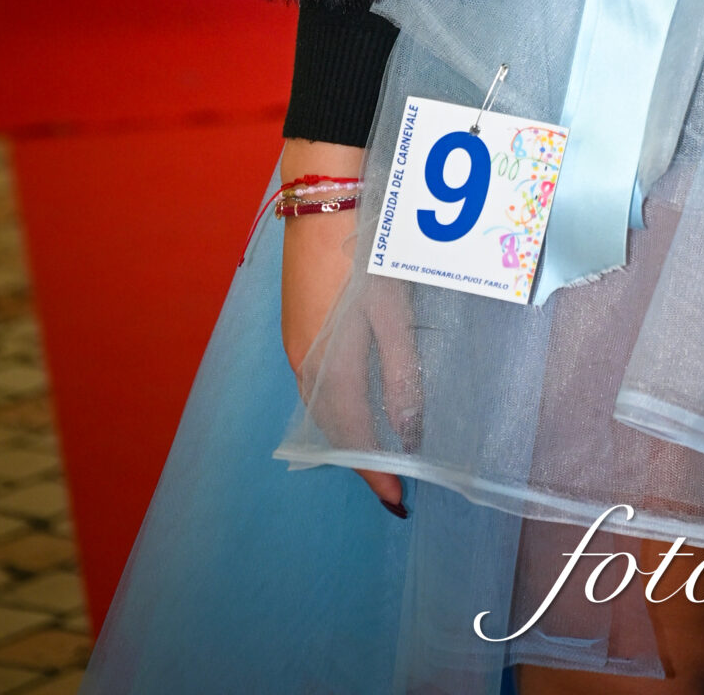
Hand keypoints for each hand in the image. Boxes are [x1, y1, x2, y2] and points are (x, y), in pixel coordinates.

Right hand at [279, 140, 420, 513]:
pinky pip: (315, 379)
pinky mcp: (298, 321)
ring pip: (322, 402)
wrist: (323, 202)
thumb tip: (407, 433)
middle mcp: (304, 364)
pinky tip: (355, 398)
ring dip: (347, 428)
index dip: (374, 472)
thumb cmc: (364, 258)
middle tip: (390, 480)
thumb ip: (400, 376)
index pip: (351, 438)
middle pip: (332, 425)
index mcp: (327, 369)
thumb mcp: (391, 317)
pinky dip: (336, 401)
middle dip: (359, 455)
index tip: (397, 501)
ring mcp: (296, 341)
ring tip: (376, 447)